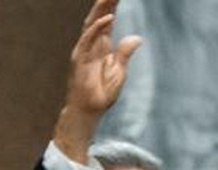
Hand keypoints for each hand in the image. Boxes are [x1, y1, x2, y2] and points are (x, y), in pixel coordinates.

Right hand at [53, 0, 141, 161]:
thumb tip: (137, 37)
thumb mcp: (119, 71)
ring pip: (93, 23)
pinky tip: (109, 18)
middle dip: (106, 2)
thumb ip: (125, 53)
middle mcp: (92, 44)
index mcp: (102, 45)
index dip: (112, 5)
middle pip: (99, 17)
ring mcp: (85, 50)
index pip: (107, 20)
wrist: (89, 110)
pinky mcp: (80, 58)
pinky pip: (89, 39)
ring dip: (101, 8)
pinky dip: (98, 28)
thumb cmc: (102, 93)